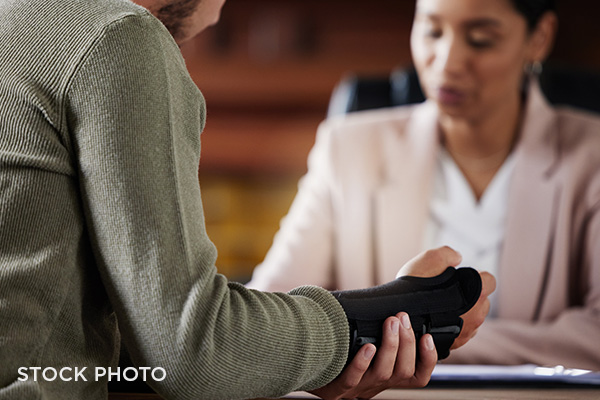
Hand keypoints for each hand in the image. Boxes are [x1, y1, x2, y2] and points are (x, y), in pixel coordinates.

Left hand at [309, 312, 436, 399]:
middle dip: (407, 343)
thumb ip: (382, 329)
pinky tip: (367, 346)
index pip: (418, 376)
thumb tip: (401, 305)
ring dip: (390, 346)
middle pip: (403, 372)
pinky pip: (351, 379)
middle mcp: (375, 386)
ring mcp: (356, 389)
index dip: (428, 360)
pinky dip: (362, 363)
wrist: (303, 364)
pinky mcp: (334, 390)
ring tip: (391, 323)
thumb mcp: (365, 341)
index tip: (427, 336)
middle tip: (401, 318)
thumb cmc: (339, 348)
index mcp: (387, 376)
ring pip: (382, 374)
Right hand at [395, 246, 496, 349]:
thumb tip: (457, 257)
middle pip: (481, 301)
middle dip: (469, 296)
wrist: (396, 317)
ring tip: (439, 307)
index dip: (476, 276)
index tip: (460, 276)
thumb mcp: (430, 258)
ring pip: (472, 318)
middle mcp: (477, 315)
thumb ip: (448, 254)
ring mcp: (467, 333)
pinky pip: (460, 332)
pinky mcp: (455, 344)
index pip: (489, 280)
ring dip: (462, 312)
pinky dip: (452, 325)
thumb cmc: (413, 290)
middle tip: (446, 291)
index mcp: (476, 294)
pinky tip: (435, 319)